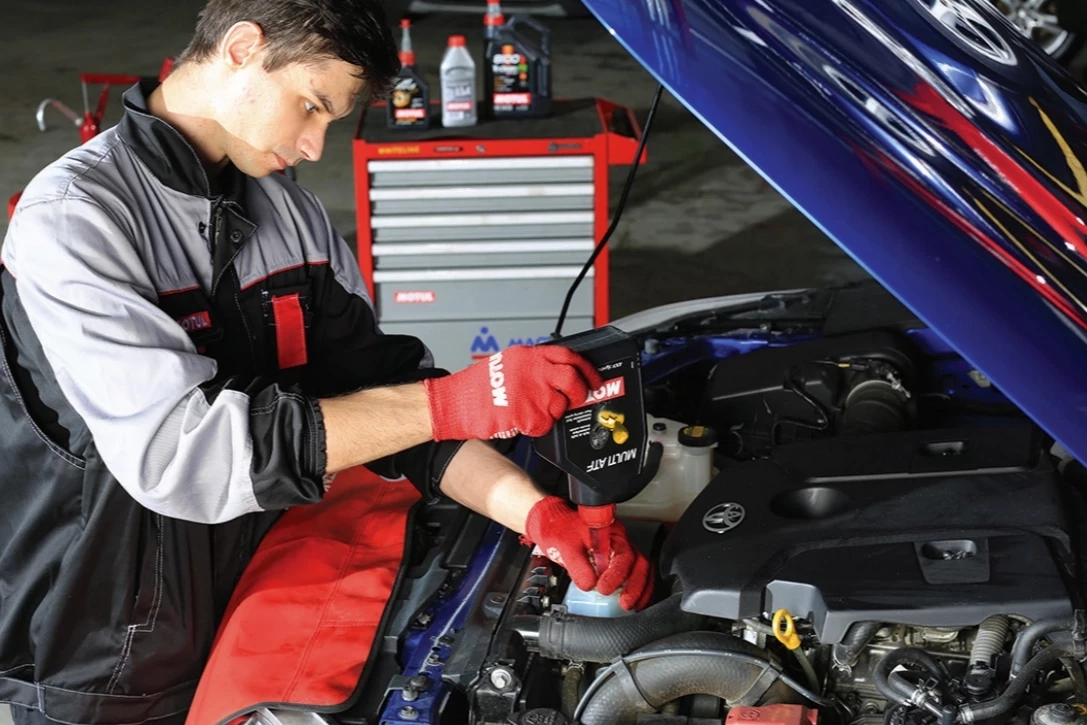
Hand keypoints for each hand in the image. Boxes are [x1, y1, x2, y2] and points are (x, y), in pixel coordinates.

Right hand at [422, 345, 603, 441]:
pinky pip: (544, 424)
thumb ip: (533, 365)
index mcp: (528, 355)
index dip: (586, 369)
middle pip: (572, 379)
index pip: (569, 356)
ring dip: (552, 412)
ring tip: (534, 411)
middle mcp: (533, 371)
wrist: (455, 403)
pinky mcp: (526, 414)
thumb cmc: (476, 387)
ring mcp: (531, 392)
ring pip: (560, 405)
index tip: (592, 379)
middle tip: (577, 399)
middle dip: (579, 392)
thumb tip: (559, 373)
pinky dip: (537, 426)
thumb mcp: (507, 363)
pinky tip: (522, 421)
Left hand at [522, 496, 652, 610]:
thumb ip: (578, 565)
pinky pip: (634, 574)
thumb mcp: (565, 545)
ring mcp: (619, 551)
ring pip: (642, 569)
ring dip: (640, 590)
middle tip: (625, 603)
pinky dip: (638, 589)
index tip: (603, 588)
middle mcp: (619, 541)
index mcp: (611, 533)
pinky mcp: (615, 560)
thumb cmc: (559, 528)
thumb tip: (589, 585)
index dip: (617, 575)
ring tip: (632, 606)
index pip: (623, 556)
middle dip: (635, 586)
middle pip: (640, 564)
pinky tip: (634, 601)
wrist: (552, 522)